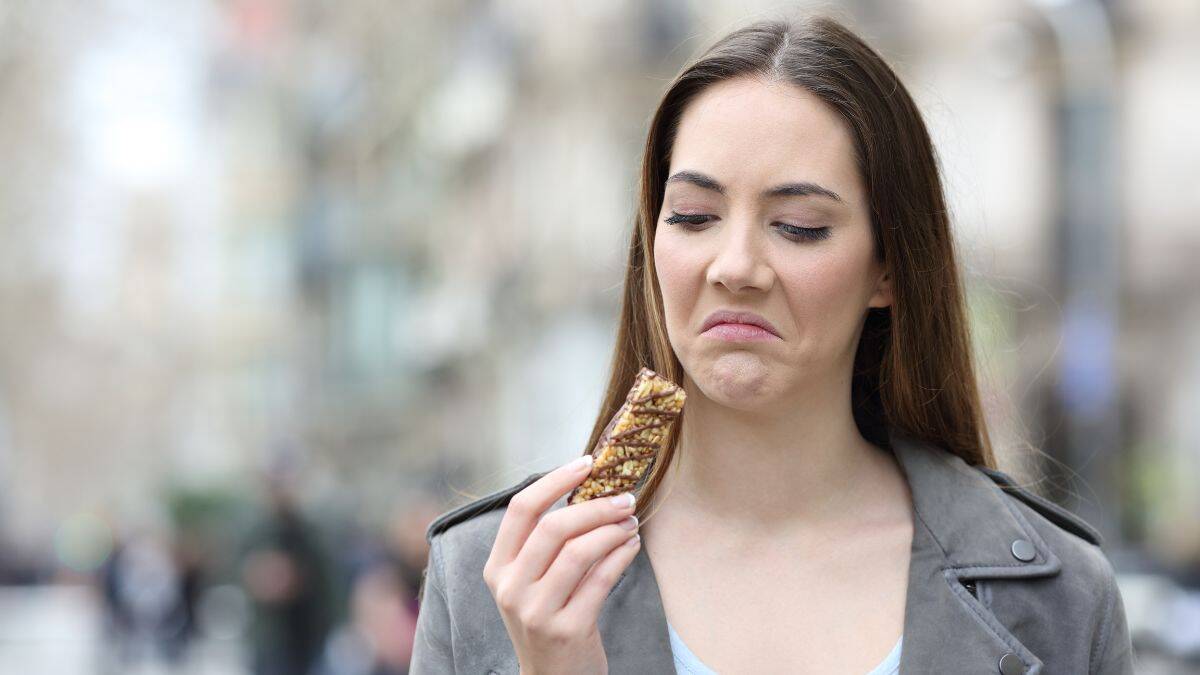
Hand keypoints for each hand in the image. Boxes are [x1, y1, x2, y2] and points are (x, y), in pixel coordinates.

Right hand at [483, 455, 640, 674]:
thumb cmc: (548, 619)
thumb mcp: (531, 582)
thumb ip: (545, 543)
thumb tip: (587, 488)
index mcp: (497, 568)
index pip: (521, 509)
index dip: (555, 480)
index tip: (587, 463)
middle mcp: (511, 588)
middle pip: (553, 527)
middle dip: (596, 505)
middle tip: (624, 497)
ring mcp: (537, 612)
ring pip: (580, 551)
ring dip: (613, 529)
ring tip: (630, 521)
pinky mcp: (568, 630)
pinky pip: (602, 579)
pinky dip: (622, 554)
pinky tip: (632, 545)